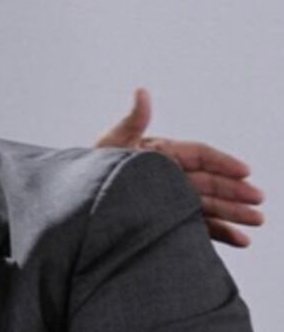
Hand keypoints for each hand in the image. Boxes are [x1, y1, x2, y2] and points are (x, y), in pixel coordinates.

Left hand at [97, 88, 264, 246]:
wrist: (72, 205)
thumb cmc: (88, 172)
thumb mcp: (110, 145)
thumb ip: (132, 122)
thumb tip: (142, 90)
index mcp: (159, 154)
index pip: (199, 155)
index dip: (223, 163)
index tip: (245, 171)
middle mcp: (166, 177)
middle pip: (209, 182)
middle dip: (236, 191)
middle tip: (259, 201)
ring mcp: (166, 201)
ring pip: (208, 205)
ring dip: (234, 213)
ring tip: (257, 221)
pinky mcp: (163, 223)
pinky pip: (196, 227)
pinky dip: (219, 233)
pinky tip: (240, 241)